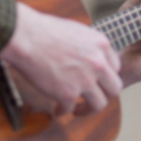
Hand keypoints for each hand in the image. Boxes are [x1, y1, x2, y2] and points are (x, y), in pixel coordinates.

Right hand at [0, 1, 121, 116]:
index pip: (115, 67)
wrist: (25, 37)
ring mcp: (84, 80)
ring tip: (79, 110)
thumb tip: (86, 56)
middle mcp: (98, 64)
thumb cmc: (43, 29)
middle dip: (104, 94)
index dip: (105, 76)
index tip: (96, 81)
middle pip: (114, 88)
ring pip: (99, 104)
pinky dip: (63, 111)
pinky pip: (70, 110)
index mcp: (101, 45)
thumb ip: (87, 46)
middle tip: (93, 97)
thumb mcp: (76, 31)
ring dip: (88, 109)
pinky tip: (57, 110)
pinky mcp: (67, 94)